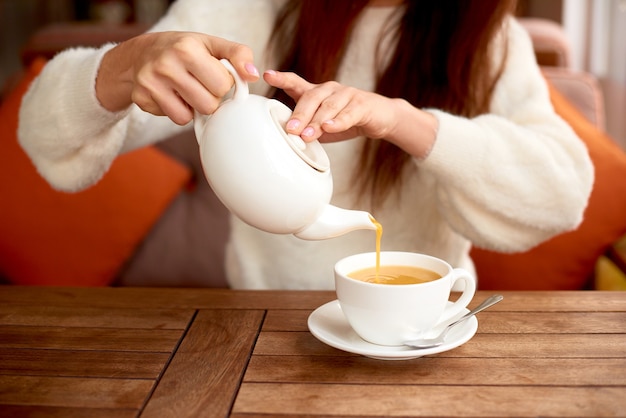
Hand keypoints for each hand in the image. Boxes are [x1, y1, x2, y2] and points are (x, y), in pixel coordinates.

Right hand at [96, 31, 259, 124]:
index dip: (222, 84)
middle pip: (209, 105)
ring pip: (190, 117)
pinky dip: (178, 112)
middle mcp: (166, 65)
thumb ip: (238, 55)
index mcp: (187, 49)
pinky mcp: (142, 99)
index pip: (223, 86)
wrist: (140, 54)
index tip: (213, 75)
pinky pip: (175, 120)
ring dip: (194, 107)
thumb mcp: (212, 44)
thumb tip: (253, 75)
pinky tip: (172, 96)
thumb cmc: (184, 50)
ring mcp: (151, 83)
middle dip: (209, 98)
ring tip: (186, 89)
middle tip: (199, 84)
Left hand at [263, 69, 437, 157]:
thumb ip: (307, 130)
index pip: (297, 83)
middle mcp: (330, 89)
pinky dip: (338, 121)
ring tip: (307, 135)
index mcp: (317, 93)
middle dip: (299, 114)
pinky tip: (330, 127)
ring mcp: (347, 95)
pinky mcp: (363, 104)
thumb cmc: (347, 121)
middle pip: (311, 97)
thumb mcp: (323, 127)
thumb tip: (289, 141)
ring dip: (316, 122)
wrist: (381, 118)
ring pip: (328, 107)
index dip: (282, 78)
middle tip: (290, 129)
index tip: (267, 75)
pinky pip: (348, 113)